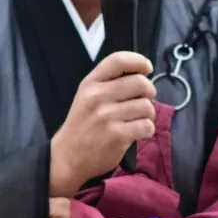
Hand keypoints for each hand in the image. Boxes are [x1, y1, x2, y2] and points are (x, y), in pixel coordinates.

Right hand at [49, 50, 154, 192]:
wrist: (67, 157)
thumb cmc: (82, 126)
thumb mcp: (86, 97)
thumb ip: (108, 84)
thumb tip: (142, 77)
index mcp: (90, 84)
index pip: (118, 60)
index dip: (138, 61)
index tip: (147, 68)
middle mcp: (97, 97)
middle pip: (140, 83)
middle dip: (149, 92)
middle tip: (144, 101)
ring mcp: (107, 117)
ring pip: (147, 107)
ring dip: (148, 115)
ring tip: (137, 121)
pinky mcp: (117, 136)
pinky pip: (147, 126)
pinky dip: (147, 131)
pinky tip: (136, 134)